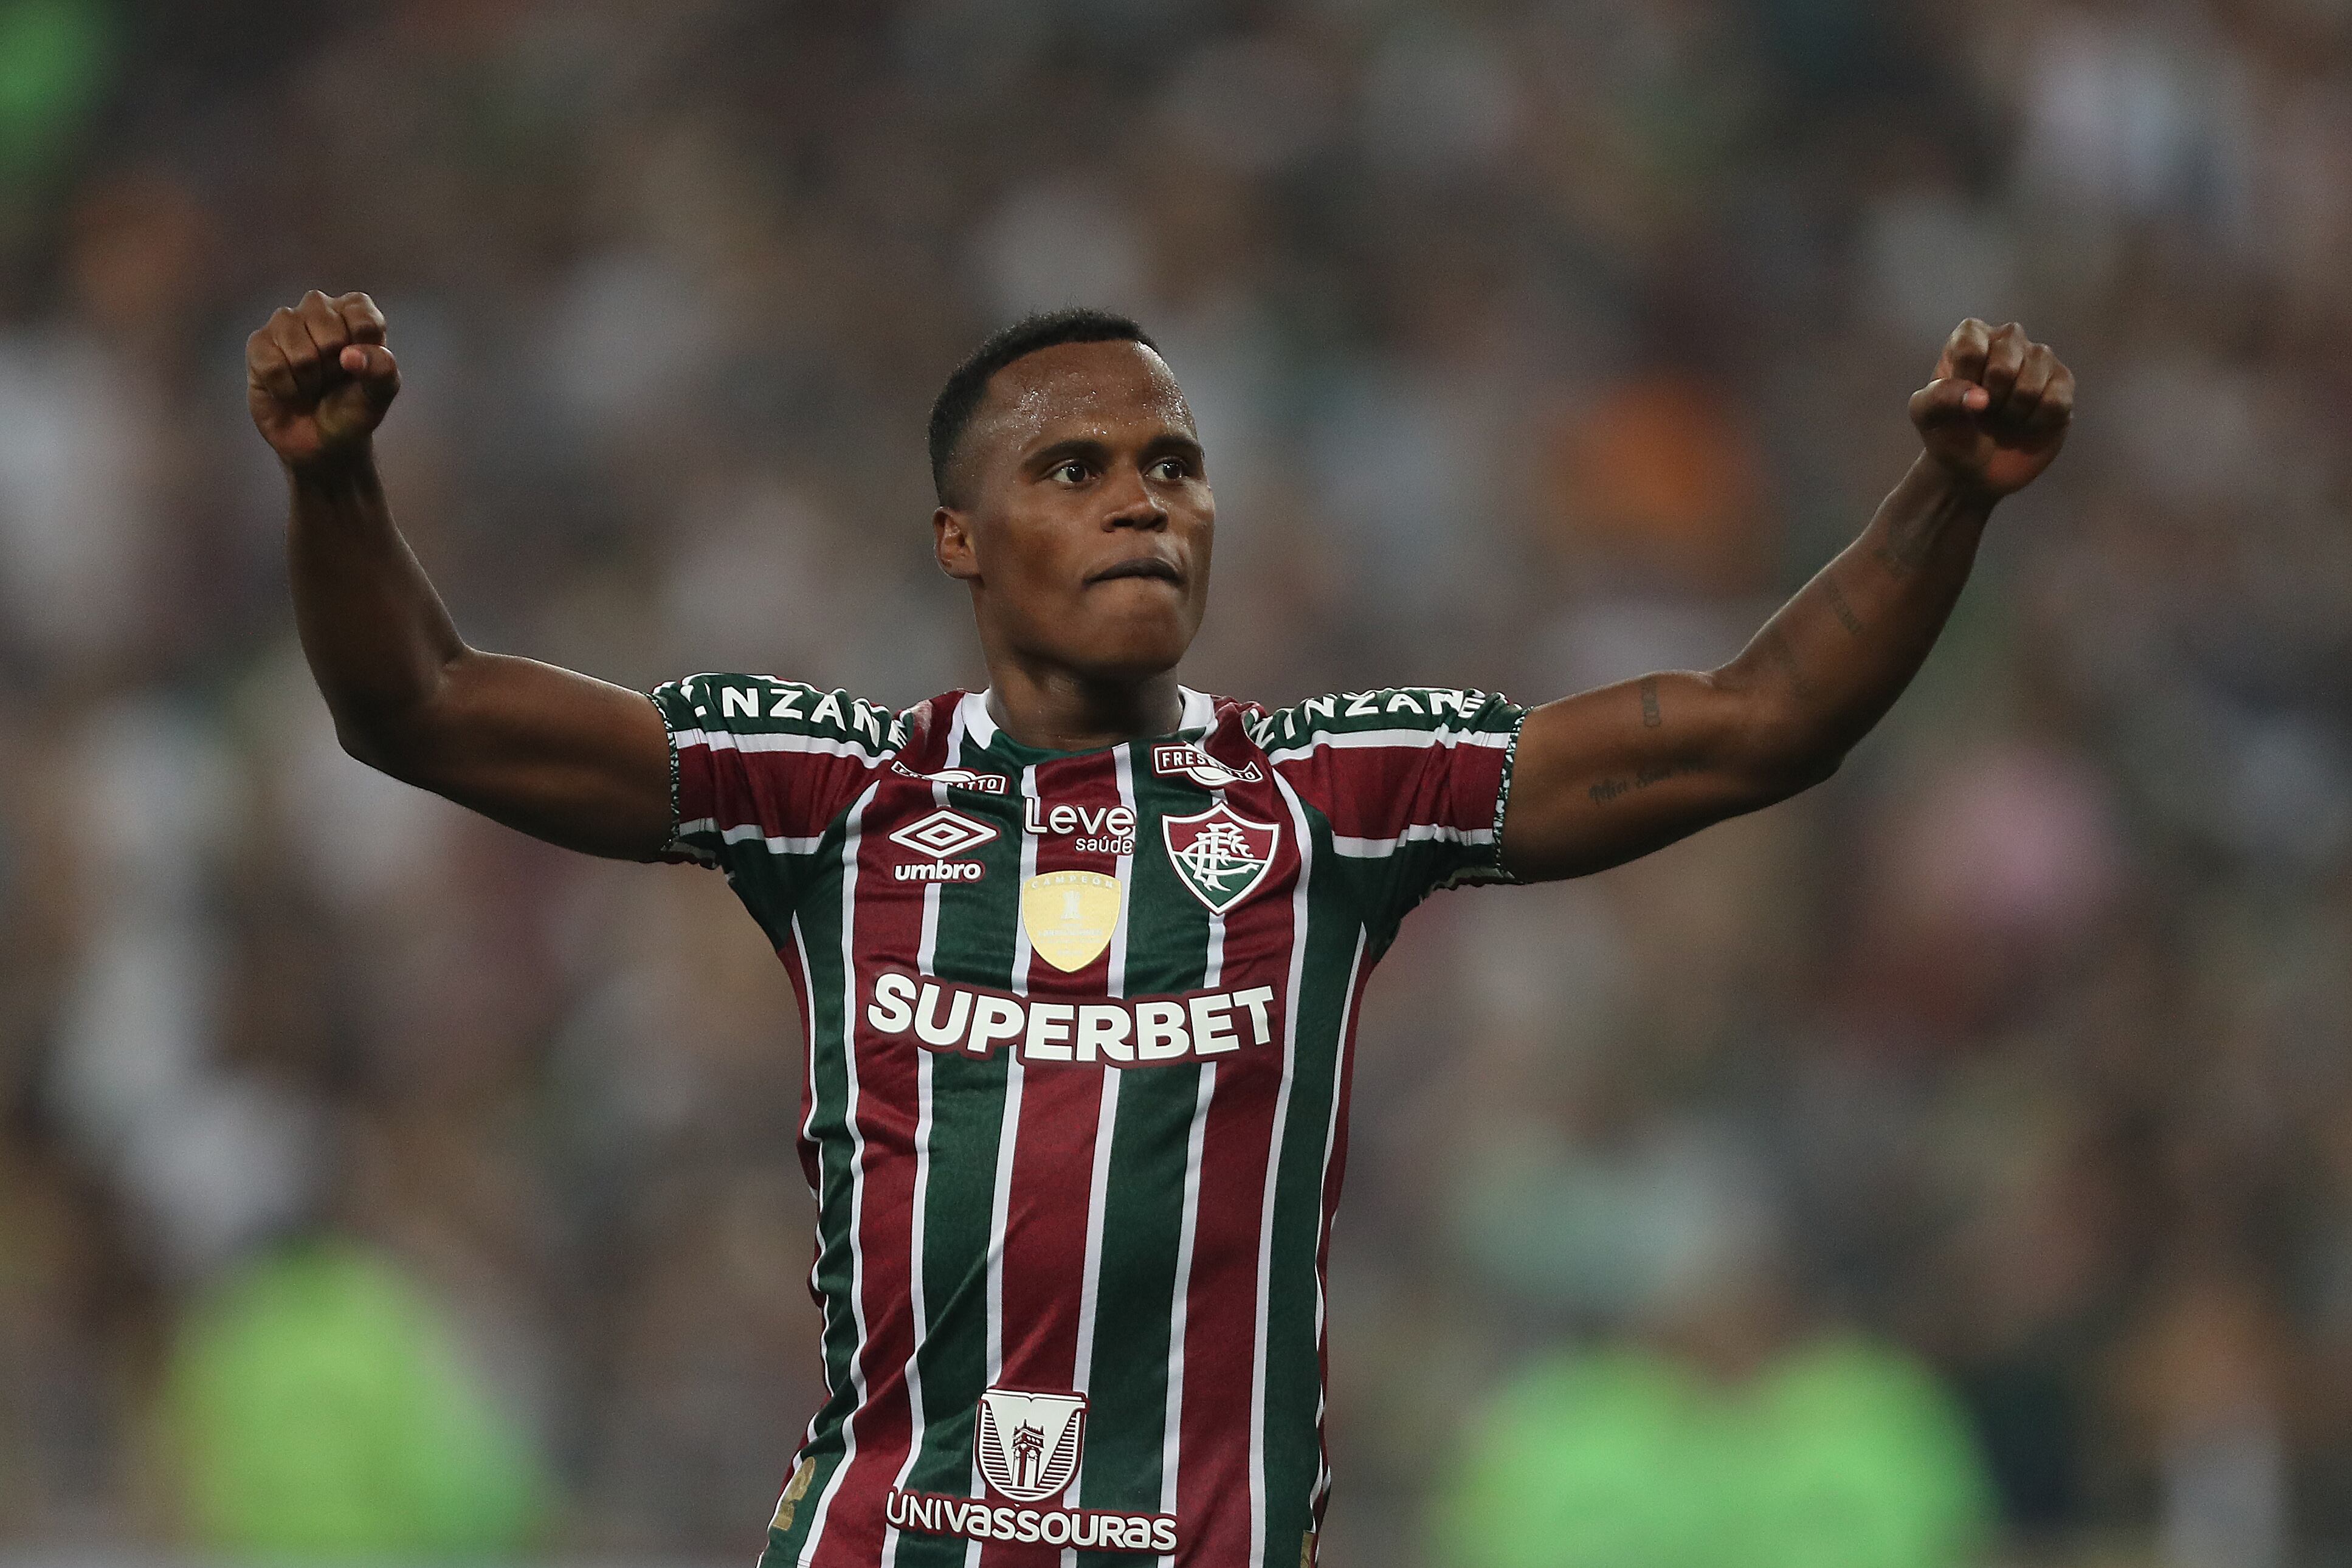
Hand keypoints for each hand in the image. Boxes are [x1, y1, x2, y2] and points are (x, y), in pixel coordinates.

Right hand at [246, 291, 399, 471]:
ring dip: (308, 378)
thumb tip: (350, 355)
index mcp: (354, 312)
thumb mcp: (381, 393)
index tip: (359, 367)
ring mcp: (284, 323)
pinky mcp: (258, 344)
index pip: (362, 316)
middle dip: (333, 366)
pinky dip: (285, 388)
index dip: (363, 349)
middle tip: (331, 378)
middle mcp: (318, 309)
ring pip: (297, 347)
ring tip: (311, 384)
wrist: (323, 442)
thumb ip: (382, 369)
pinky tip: (290, 391)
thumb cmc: (354, 409)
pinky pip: (271, 364)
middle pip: (328, 330)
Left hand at [1909, 319, 2073, 499]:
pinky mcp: (2063, 383)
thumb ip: (1939, 397)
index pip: (1970, 349)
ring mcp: (2039, 359)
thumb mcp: (1926, 415)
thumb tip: (1980, 398)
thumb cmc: (1948, 432)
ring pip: (2031, 385)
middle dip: (1990, 401)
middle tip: (1985, 410)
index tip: (1958, 397)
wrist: (1974, 467)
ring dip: (2012, 413)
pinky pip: (2056, 402)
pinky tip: (2027, 422)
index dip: (1963, 383)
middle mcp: (2008, 339)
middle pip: (2004, 368)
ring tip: (2005, 416)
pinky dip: (2036, 422)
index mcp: (1971, 336)